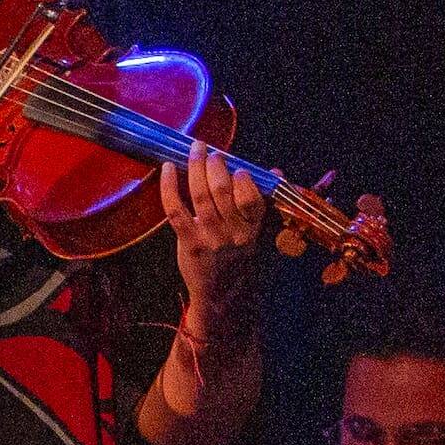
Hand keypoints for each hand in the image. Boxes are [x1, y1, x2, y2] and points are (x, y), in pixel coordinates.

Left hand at [157, 148, 268, 306]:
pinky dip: (170, 187)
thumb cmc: (237, 256)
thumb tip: (276, 172)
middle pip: (223, 193)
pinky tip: (168, 168)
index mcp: (253, 230)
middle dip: (215, 166)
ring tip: (194, 150)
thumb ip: (262, 202)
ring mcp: (209, 239)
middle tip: (210, 151)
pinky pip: (176, 210)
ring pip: (200, 197)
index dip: (244, 181)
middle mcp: (233, 234)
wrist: (220, 294)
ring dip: (196, 168)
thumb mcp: (255, 232)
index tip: (237, 168)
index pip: (252, 202)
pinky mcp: (188, 243)